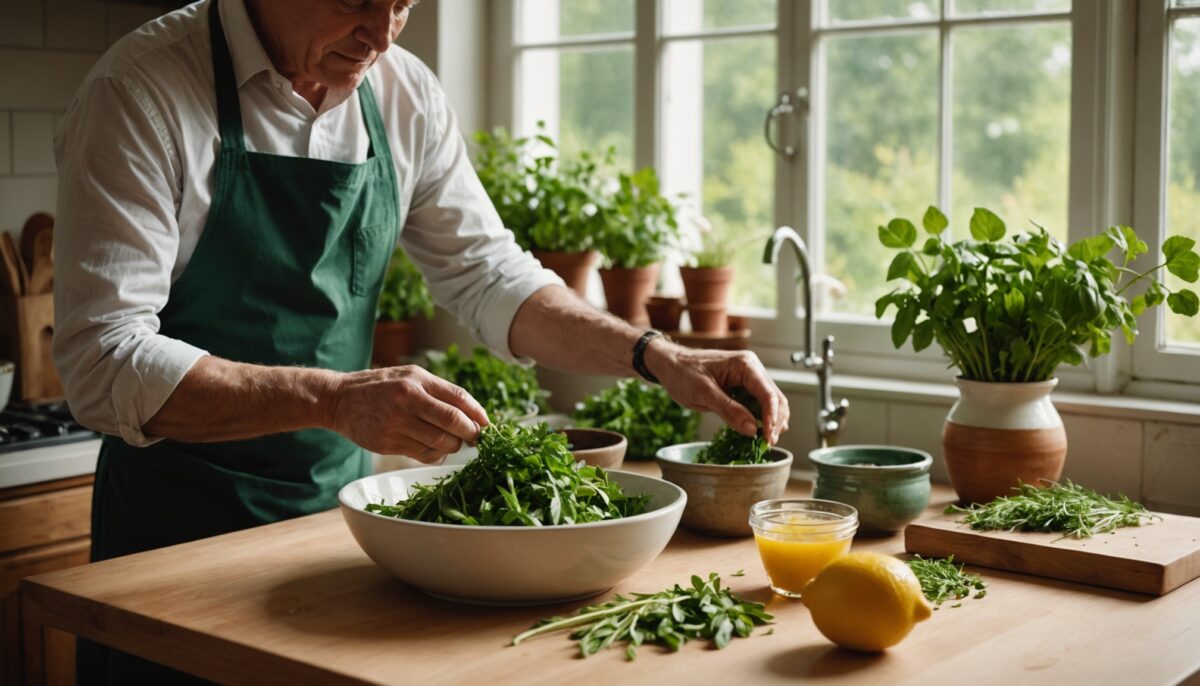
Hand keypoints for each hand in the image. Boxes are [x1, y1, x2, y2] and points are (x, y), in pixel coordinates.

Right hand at [326, 365, 489, 461]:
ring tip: (453, 442)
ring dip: (454, 446)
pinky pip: (423, 454)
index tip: (487, 425)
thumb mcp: (409, 376)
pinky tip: (434, 448)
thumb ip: (439, 391)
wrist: (339, 399)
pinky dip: (436, 454)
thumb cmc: (381, 386)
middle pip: (454, 421)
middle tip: (475, 438)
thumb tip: (473, 414)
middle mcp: (408, 400)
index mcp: (416, 380)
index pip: (459, 398)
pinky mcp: (388, 443)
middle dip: (471, 433)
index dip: (478, 414)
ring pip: (441, 442)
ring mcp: (397, 423)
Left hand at [644, 340, 789, 443]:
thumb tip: (752, 428)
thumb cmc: (682, 372)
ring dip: (771, 421)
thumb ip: (728, 410)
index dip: (772, 418)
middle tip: (767, 444)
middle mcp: (752, 368)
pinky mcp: (743, 386)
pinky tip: (755, 431)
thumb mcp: (702, 392)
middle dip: (775, 422)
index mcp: (745, 365)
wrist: (669, 363)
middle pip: (776, 398)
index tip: (767, 438)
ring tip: (763, 441)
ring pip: (771, 402)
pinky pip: (758, 403)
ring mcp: (749, 377)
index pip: (768, 394)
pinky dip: (760, 418)